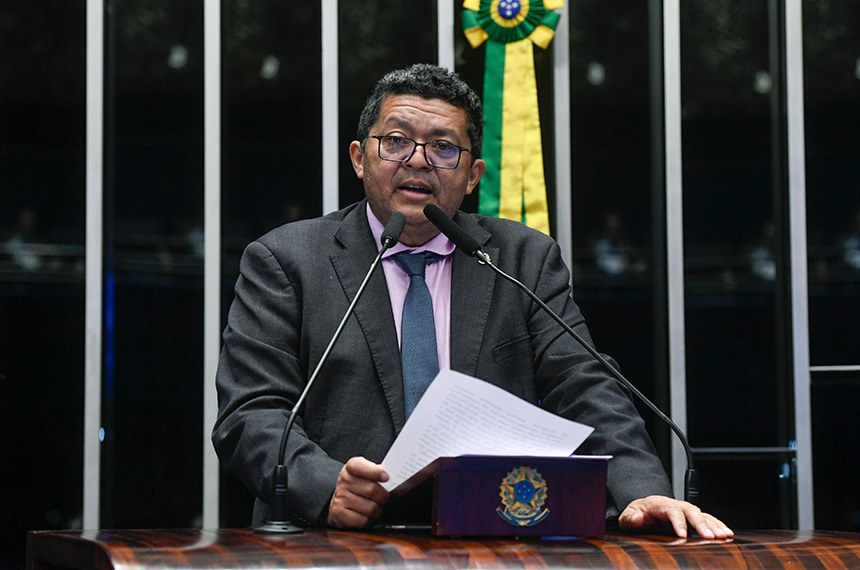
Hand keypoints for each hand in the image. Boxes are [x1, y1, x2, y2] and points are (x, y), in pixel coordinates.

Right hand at [326, 457, 389, 527]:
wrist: (340, 499)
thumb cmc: (359, 485)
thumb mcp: (367, 473)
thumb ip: (379, 472)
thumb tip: (396, 477)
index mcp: (351, 467)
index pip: (360, 466)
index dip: (375, 472)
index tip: (386, 477)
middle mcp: (344, 481)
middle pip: (372, 490)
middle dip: (384, 496)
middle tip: (386, 498)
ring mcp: (340, 498)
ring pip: (370, 508)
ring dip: (378, 510)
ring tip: (377, 507)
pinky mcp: (340, 514)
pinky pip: (363, 520)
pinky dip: (370, 520)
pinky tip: (368, 515)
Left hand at [619, 495, 733, 538]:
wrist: (644, 509)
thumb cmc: (637, 513)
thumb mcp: (628, 516)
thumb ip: (630, 517)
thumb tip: (637, 518)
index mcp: (660, 504)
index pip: (672, 510)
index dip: (678, 522)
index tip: (683, 535)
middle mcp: (676, 505)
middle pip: (691, 511)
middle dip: (702, 524)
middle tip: (711, 537)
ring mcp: (686, 510)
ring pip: (702, 514)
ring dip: (714, 525)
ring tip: (725, 535)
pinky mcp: (693, 517)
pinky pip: (708, 519)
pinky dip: (718, 525)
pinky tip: (727, 533)